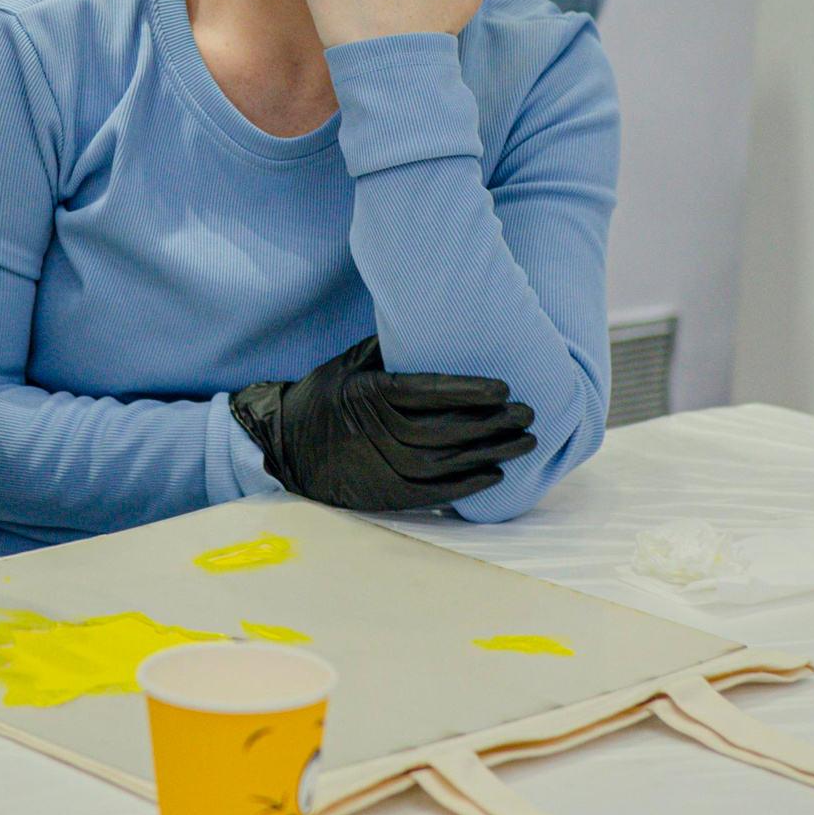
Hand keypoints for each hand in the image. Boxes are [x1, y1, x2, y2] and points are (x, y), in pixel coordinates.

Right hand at [230, 337, 536, 512]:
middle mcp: (378, 433)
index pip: (428, 393)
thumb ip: (387, 349)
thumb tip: (430, 321)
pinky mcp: (386, 493)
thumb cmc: (321, 398)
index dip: (469, 391)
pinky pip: (434, 493)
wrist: (285, 448)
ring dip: (491, 453)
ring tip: (525, 441)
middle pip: (446, 430)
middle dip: (492, 423)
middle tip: (528, 413)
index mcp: (369, 395)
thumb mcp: (346, 364)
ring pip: (447, 463)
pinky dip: (467, 486)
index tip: (504, 387)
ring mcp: (382, 467)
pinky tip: (496, 475)